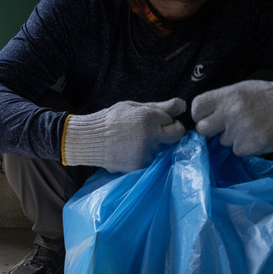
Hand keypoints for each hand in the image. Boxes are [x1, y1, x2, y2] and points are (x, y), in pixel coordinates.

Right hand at [63, 99, 185, 171]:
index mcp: (150, 119)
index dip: (169, 123)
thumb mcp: (135, 107)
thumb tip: (183, 106)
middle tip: (154, 132)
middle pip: (176, 138)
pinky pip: (150, 161)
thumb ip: (161, 107)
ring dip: (155, 146)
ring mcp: (145, 154)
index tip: (160, 123)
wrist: (89, 140)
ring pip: (162, 150)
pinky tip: (130, 150)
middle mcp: (151, 138)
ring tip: (135, 141)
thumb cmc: (111, 119)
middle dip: (169, 134)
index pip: (176, 125)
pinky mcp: (138, 167)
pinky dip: (144, 156)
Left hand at [191, 80, 272, 155]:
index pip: (197, 107)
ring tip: (249, 126)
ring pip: (222, 141)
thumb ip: (220, 102)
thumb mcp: (240, 89)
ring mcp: (241, 130)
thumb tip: (201, 118)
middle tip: (225, 126)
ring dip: (232, 138)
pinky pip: (237, 150)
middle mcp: (231, 112)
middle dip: (211, 129)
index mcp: (227, 96)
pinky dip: (245, 146)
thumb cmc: (264, 96)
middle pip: (203, 129)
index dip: (199, 114)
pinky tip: (256, 135)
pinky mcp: (251, 145)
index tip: (207, 116)